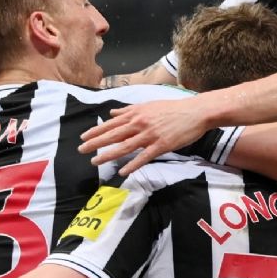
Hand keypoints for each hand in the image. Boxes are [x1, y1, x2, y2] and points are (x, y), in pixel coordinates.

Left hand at [78, 96, 212, 174]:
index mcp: (137, 113)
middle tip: (81, 149)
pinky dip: (132, 165)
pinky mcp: (161, 146)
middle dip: (96, 142)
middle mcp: (140, 124)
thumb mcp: (149, 105)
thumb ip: (129, 110)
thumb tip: (112, 113)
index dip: (96, 131)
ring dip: (109, 154)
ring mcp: (150, 135)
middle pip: (114, 135)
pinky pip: (144, 157)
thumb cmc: (173, 108)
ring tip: (95, 161)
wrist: (195, 112)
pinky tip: (122, 172)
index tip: (83, 137)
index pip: (112, 123)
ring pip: (125, 146)